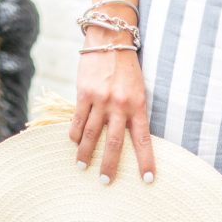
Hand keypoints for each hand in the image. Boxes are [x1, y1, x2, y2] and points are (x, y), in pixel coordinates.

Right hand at [70, 27, 155, 185]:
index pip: (143, 140)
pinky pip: (78, 119)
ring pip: (92, 134)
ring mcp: (100, 99)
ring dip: (85, 153)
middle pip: (114, 143)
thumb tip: (128, 139)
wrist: (110, 39)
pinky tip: (73, 143)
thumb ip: (133, 113)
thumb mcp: (138, 90)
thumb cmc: (127, 68)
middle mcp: (119, 105)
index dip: (146, 161)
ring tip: (81, 167)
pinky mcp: (83, 93)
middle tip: (105, 182)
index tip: (147, 180)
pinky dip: (75, 133)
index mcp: (138, 106)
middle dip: (109, 165)